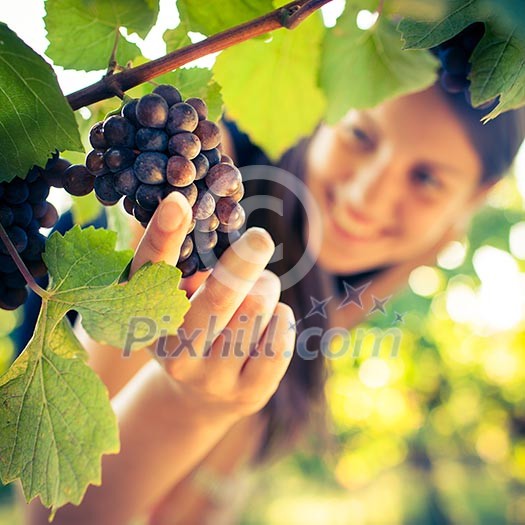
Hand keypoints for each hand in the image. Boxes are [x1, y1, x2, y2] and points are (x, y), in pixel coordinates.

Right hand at [129, 191, 295, 423]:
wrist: (201, 395)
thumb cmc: (192, 324)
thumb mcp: (178, 296)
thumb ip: (189, 263)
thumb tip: (215, 216)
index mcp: (149, 317)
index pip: (151, 273)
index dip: (163, 235)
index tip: (178, 202)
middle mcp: (175, 353)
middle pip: (218, 297)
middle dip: (244, 260)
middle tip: (260, 238)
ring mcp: (212, 378)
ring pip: (257, 310)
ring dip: (267, 287)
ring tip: (261, 288)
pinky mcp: (248, 394)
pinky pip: (280, 343)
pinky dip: (282, 318)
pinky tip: (272, 317)